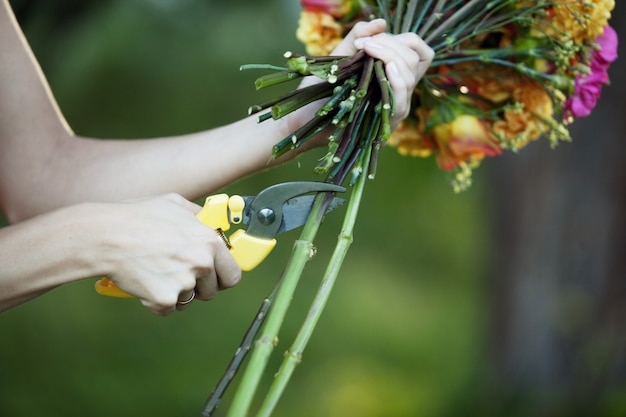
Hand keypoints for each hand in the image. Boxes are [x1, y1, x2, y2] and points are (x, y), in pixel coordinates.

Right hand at [97, 194, 240, 314]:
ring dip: (175, 293)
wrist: (105, 236)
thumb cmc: (136, 217)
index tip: (214, 277)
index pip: (233, 274)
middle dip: (198, 287)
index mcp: (209, 241)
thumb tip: (211, 220)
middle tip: (178, 274)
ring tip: (157, 273)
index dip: (222, 277)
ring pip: (188, 300)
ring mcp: (184, 282)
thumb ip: (199, 215)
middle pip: (212, 291)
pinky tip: (145, 282)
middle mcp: (202, 263)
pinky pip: (167, 308)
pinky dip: (156, 301)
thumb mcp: (175, 204)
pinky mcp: (164, 299)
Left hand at [332, 19, 433, 130]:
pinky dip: (397, 79)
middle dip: (391, 45)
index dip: (401, 40)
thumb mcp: (342, 55)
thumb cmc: (323, 88)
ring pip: (410, 76)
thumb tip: (382, 23)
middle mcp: (399, 89)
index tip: (371, 40)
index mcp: (394, 74)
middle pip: (414, 60)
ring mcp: (396, 106)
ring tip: (369, 49)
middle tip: (364, 44)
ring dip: (391, 57)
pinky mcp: (388, 121)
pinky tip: (387, 67)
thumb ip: (359, 36)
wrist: (308, 115)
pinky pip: (402, 98)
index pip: (418, 52)